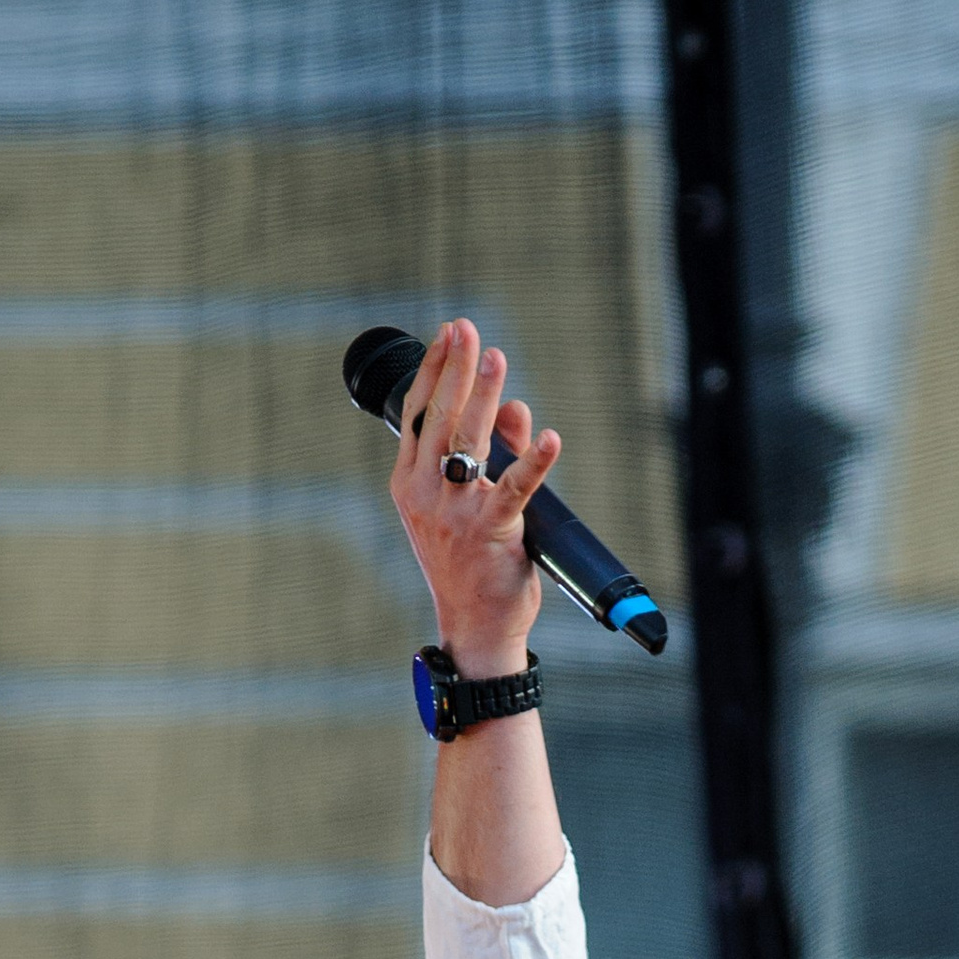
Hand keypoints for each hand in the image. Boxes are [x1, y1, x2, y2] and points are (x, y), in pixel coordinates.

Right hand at [389, 317, 563, 679]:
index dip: (434, 370)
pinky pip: (514, 488)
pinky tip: (550, 437)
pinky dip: (534, 461)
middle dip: (457, 369)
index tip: (449, 334)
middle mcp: (424, 494)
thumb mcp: (466, 505)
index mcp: (408, 484)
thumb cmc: (471, 566)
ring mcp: (454, 513)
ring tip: (498, 359)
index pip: (417, 414)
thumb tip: (516, 408)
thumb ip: (491, 454)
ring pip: (468, 442)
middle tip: (469, 330)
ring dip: (486, 397)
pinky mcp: (489, 533)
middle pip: (439, 418)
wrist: (474, 628)